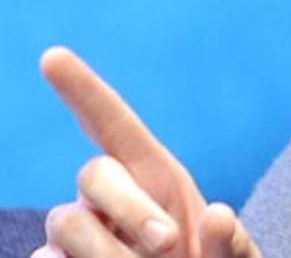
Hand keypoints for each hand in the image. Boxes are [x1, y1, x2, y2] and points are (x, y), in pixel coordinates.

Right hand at [34, 46, 260, 256]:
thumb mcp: (233, 257)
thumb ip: (232, 241)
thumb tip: (218, 215)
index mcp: (154, 176)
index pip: (111, 124)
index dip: (82, 90)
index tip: (53, 56)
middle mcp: (110, 198)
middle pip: (93, 173)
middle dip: (131, 207)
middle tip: (171, 244)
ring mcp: (81, 232)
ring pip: (66, 223)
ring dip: (106, 254)